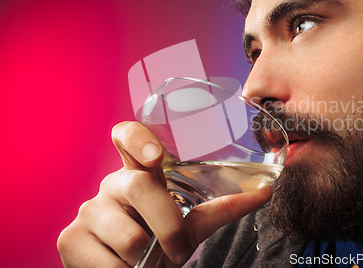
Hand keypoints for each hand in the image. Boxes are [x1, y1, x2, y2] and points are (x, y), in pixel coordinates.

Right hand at [57, 121, 272, 267]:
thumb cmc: (163, 236)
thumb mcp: (193, 219)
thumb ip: (225, 205)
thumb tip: (266, 190)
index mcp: (140, 172)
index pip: (125, 134)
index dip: (136, 138)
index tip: (153, 156)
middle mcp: (112, 183)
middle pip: (138, 187)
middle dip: (168, 226)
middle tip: (178, 249)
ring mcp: (88, 210)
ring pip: (127, 236)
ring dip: (147, 259)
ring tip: (147, 259)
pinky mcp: (70, 238)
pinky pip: (108, 264)